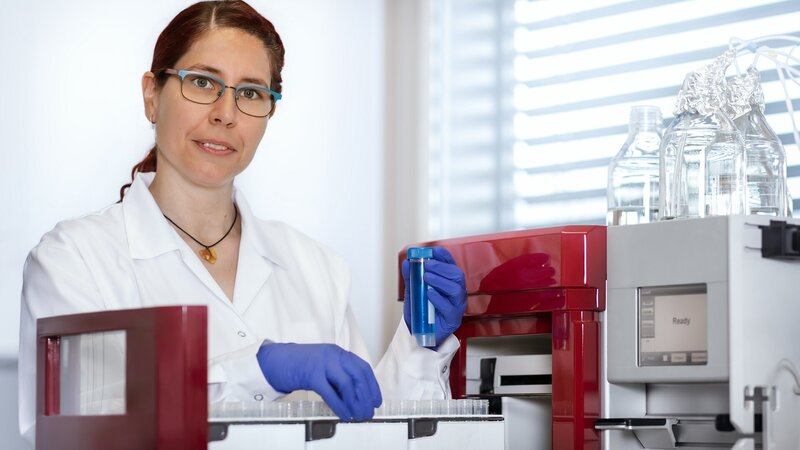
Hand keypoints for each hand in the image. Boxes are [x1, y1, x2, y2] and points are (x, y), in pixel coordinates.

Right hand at [256, 343, 381, 420]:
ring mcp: (322, 363)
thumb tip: (355, 396)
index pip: (363, 368)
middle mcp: (333, 355)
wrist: (275, 360)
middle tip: (369, 411)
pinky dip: (340, 406)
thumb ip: (338, 375)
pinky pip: (330, 392)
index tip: (376, 400)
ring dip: (355, 402)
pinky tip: (344, 415)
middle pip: (358, 376)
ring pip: (347, 384)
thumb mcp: (323, 365)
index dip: (372, 386)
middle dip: (366, 396)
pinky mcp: (311, 374)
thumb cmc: (299, 365)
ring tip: (359, 415)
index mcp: (338, 353)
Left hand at [403, 246, 466, 345]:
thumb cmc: (421, 313)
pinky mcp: (453, 319)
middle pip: (457, 274)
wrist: (420, 334)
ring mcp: (456, 306)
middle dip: (441, 267)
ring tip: (426, 278)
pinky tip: (429, 294)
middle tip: (426, 265)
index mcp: (449, 282)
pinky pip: (449, 307)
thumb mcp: (414, 292)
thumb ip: (411, 278)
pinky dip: (438, 298)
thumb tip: (406, 263)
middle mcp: (456, 292)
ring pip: (456, 289)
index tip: (432, 250)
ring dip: (440, 280)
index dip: (443, 255)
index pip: (451, 264)